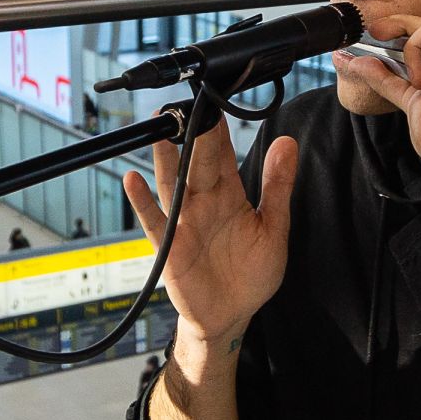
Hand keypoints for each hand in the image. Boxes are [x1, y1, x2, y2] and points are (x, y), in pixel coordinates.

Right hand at [124, 122, 297, 347]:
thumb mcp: (274, 228)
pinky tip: (132, 179)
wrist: (233, 316)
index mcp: (230, 196)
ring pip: (172, 184)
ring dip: (164, 158)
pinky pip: (154, 221)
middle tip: (188, 106)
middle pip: (196, 163)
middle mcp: (204, 204)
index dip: (218, 130)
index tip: (215, 103)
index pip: (222, 155)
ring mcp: (184, 223)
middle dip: (193, 135)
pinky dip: (142, 201)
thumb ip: (278, 186)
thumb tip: (288, 143)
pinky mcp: (170, 247)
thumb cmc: (252, 274)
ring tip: (160, 130)